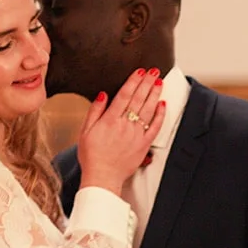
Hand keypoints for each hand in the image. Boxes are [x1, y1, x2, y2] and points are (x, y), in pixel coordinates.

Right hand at [77, 68, 166, 195]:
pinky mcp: (144, 145)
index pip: (124, 95)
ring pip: (148, 110)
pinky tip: (163, 104)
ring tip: (159, 82)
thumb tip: (103, 94)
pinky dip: (160, 115)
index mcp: (110, 120)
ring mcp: (136, 135)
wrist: (102, 177)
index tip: (140, 71)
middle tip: (154, 71)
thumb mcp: (85, 131)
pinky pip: (155, 127)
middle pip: (138, 99)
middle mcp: (125, 125)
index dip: (133, 81)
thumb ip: (94, 111)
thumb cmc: (91, 156)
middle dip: (147, 83)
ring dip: (154, 94)